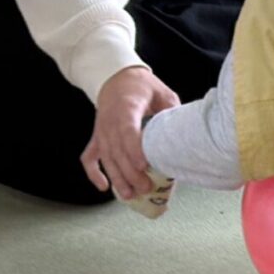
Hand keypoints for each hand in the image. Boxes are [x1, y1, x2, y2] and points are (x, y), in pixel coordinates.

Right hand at [81, 67, 179, 199]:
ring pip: (105, 157)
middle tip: (146, 188)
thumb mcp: (162, 93)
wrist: (116, 78)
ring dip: (116, 178)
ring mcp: (101, 130)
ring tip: (130, 195)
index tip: (142, 165)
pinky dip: (93, 172)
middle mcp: (109, 120)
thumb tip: (184, 134)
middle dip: (129, 172)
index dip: (133, 148)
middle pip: (116, 149)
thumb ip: (171, 111)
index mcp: (127, 106)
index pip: (127, 128)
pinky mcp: (97, 137)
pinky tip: (104, 187)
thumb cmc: (143, 88)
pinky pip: (89, 157)